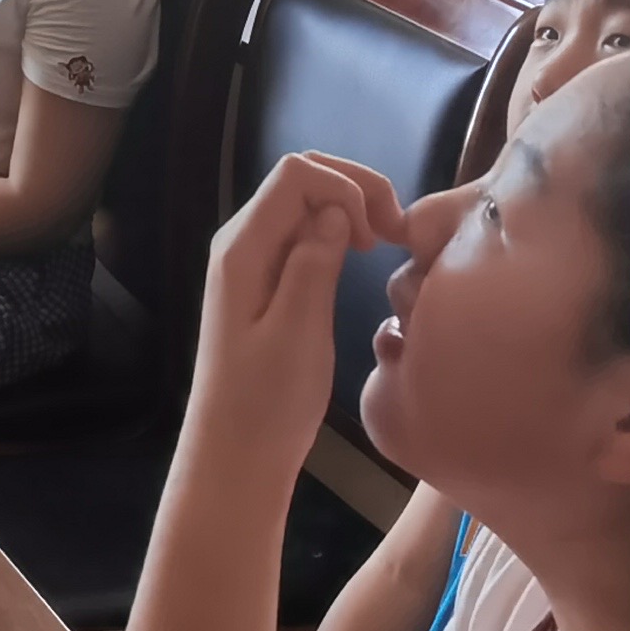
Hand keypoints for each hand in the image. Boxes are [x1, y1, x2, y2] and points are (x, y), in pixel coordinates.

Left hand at [186, 153, 397, 487]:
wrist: (236, 456)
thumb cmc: (267, 402)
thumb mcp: (297, 331)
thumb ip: (313, 262)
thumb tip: (337, 211)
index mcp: (243, 248)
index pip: (296, 173)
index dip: (347, 186)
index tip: (382, 233)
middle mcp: (240, 244)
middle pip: (300, 179)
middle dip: (353, 189)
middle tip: (393, 231)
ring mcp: (249, 263)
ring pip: (302, 205)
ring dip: (347, 208)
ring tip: (382, 244)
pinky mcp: (262, 285)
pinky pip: (299, 235)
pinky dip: (335, 233)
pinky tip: (357, 258)